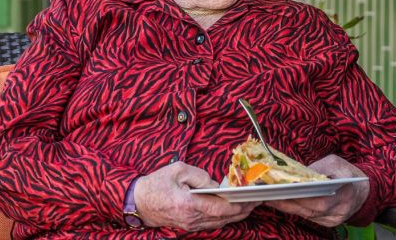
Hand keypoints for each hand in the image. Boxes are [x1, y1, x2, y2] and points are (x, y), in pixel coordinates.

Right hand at [134, 162, 259, 230]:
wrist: (137, 202)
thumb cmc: (156, 184)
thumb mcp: (178, 170)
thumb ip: (201, 176)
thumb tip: (218, 185)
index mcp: (188, 204)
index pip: (221, 208)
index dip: (239, 205)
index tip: (252, 198)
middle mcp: (191, 218)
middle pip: (224, 218)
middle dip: (243, 210)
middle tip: (258, 201)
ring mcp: (189, 225)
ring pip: (219, 223)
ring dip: (236, 215)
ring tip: (250, 205)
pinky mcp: (188, 226)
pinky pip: (211, 224)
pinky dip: (225, 218)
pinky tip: (234, 211)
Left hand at [264, 155, 369, 226]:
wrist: (364, 190)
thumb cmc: (348, 173)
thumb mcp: (336, 163)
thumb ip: (318, 168)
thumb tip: (298, 173)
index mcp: (342, 194)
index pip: (316, 200)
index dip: (297, 197)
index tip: (280, 190)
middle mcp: (338, 211)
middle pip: (308, 210)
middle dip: (286, 202)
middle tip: (267, 195)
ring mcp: (333, 220)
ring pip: (306, 215)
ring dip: (287, 207)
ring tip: (270, 198)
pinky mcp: (328, 223)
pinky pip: (308, 217)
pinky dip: (295, 210)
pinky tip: (282, 203)